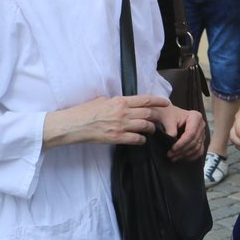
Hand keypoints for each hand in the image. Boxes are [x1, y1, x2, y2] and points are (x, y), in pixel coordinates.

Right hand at [44, 95, 169, 148]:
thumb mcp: (102, 100)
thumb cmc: (85, 111)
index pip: (145, 100)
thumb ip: (116, 101)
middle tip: (159, 120)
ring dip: (151, 129)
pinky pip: (136, 139)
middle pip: (148, 113)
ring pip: (145, 126)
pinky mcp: (116, 137)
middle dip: (156, 117)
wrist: (73, 125)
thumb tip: (124, 102)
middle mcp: (123, 112)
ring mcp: (121, 125)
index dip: (158, 101)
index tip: (166, 103)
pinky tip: (141, 140)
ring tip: (151, 130)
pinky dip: (142, 140)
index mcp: (120, 101)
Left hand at [155, 104, 205, 161]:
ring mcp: (202, 133)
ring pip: (197, 148)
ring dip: (185, 155)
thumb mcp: (166, 118)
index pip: (191, 133)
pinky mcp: (200, 139)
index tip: (172, 149)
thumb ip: (170, 128)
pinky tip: (182, 158)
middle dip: (182, 150)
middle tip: (170, 154)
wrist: (168, 114)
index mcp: (195, 116)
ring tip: (173, 157)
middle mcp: (201, 124)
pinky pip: (199, 151)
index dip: (182, 143)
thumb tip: (173, 139)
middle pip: (194, 142)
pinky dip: (191, 156)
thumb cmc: (167, 114)